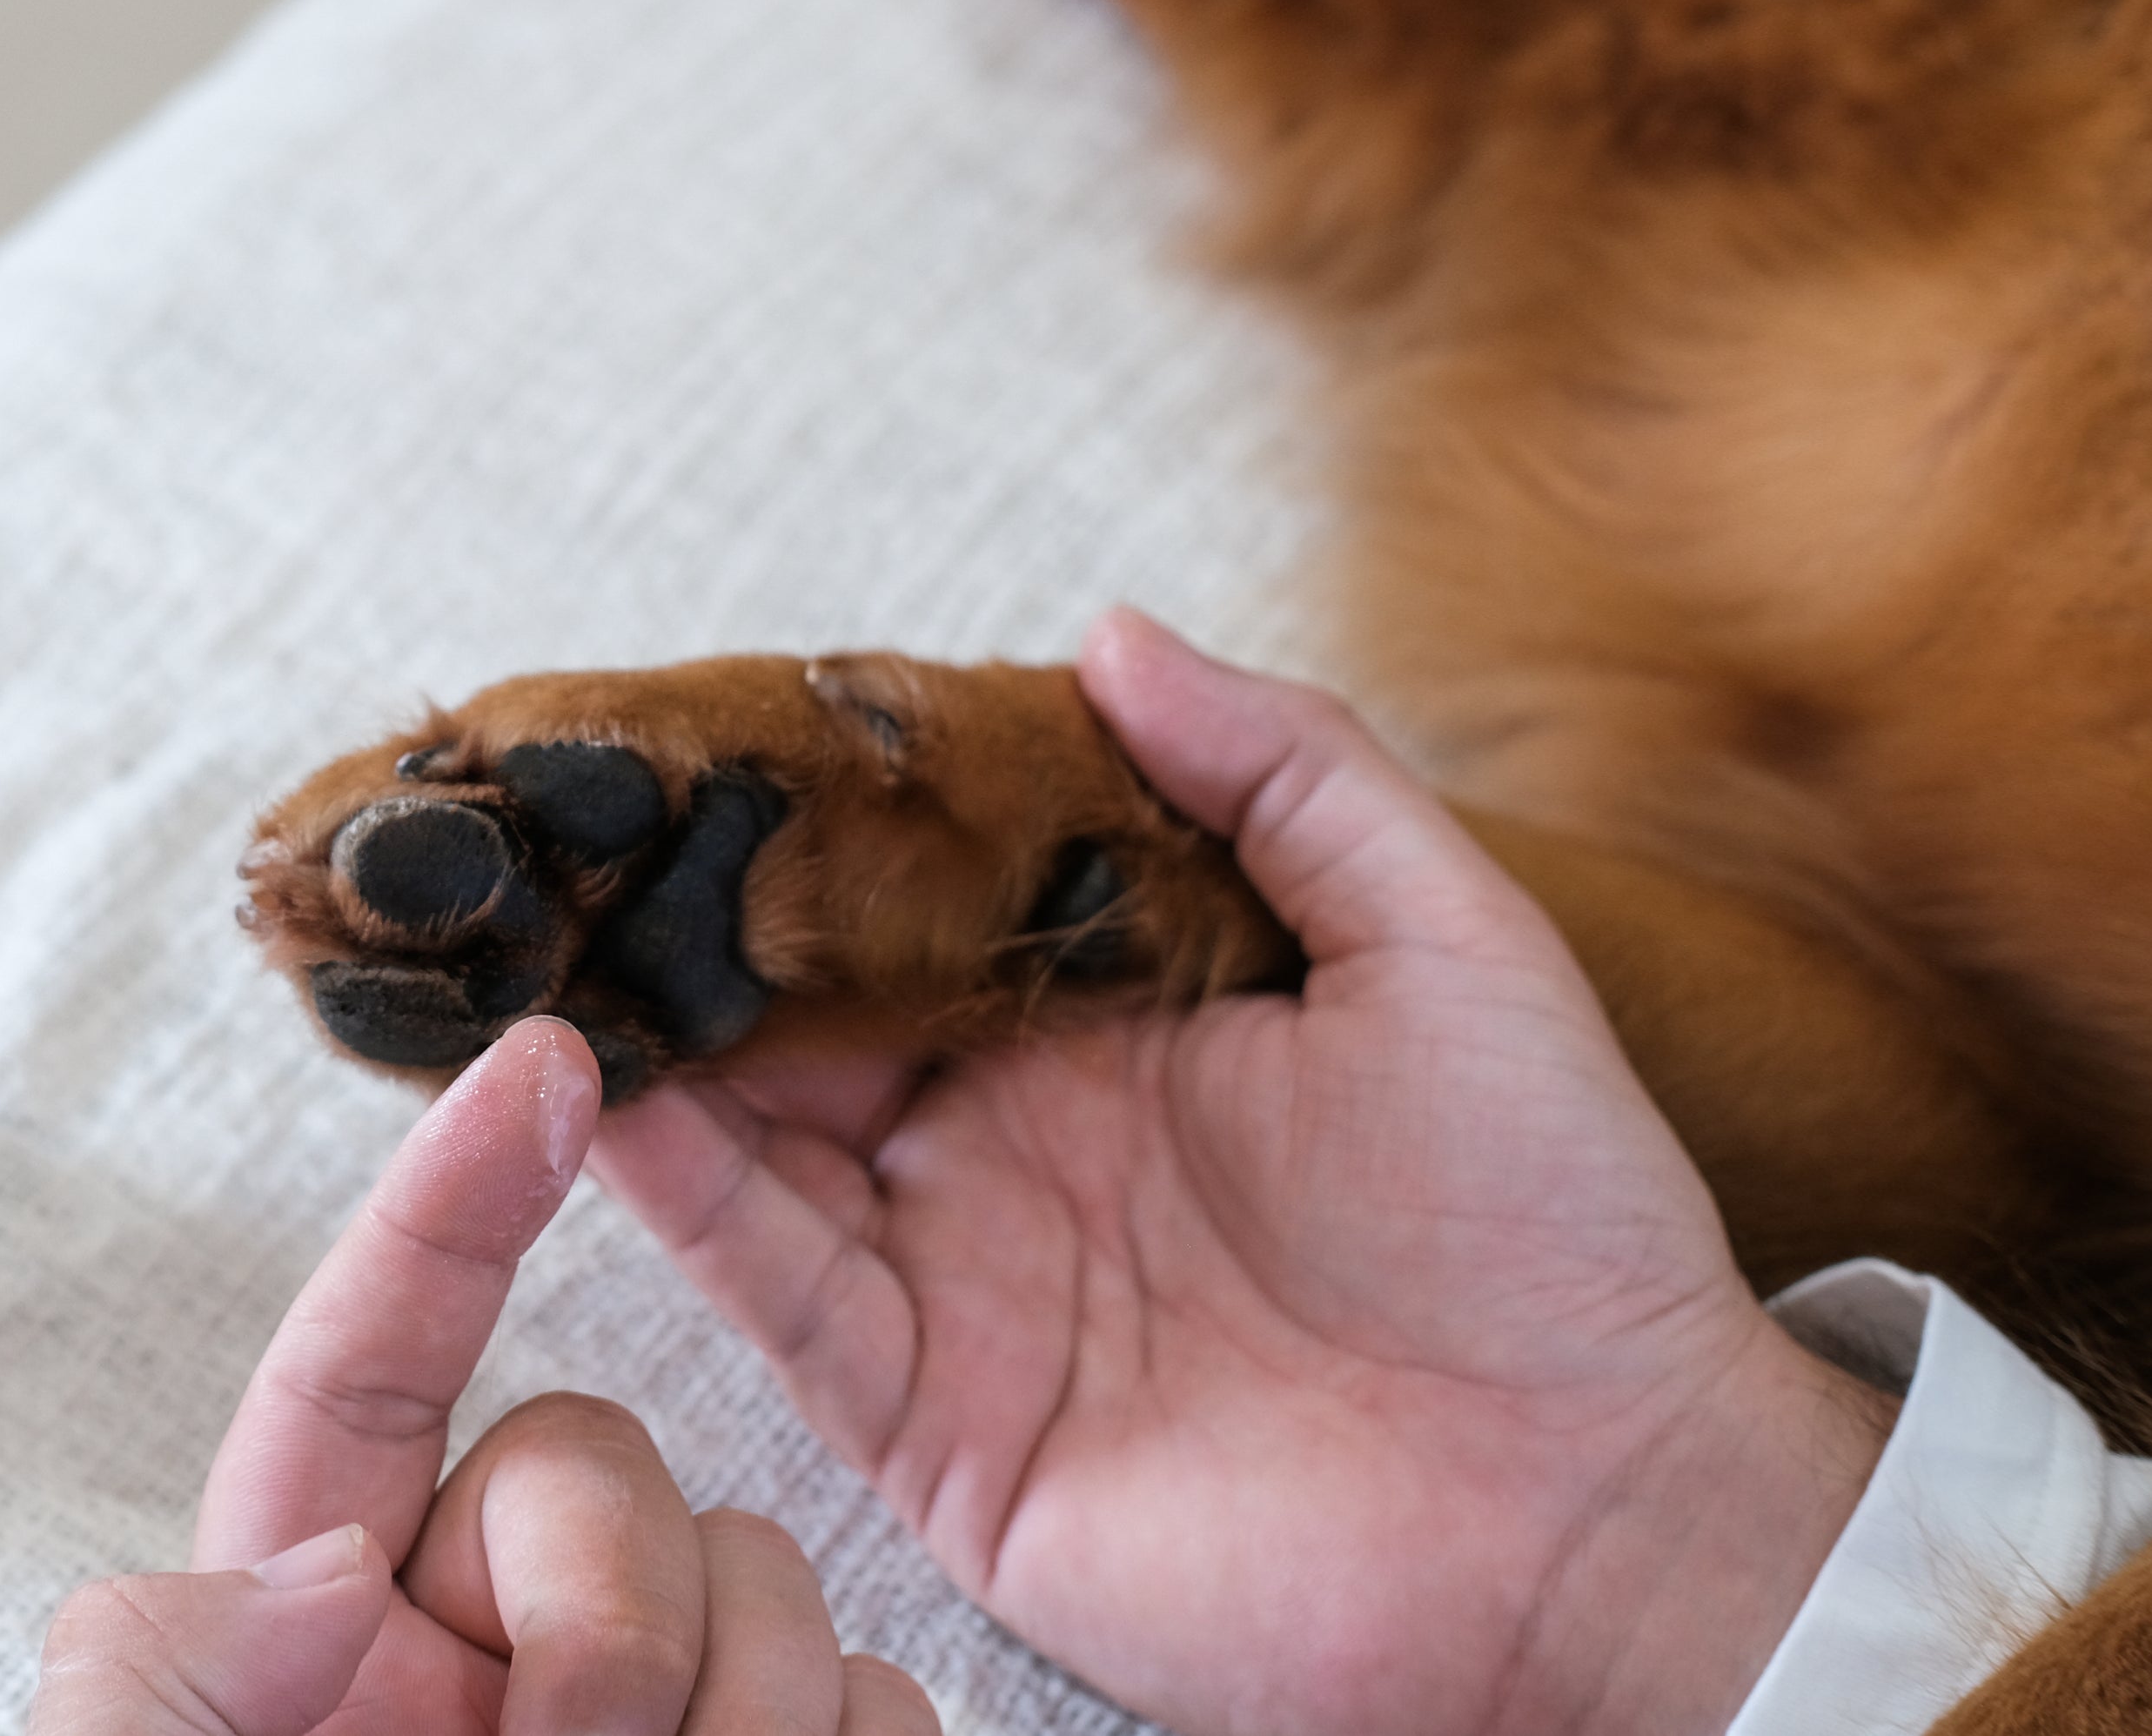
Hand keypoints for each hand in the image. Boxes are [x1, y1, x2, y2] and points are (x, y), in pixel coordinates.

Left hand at [28, 1016, 941, 1735]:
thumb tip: (332, 1565)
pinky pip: (894, 1714)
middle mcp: (493, 1658)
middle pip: (612, 1476)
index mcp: (317, 1635)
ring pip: (779, 1593)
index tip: (543, 1068)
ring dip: (744, 1717)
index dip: (447, 1212)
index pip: (372, 1371)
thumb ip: (158, 1682)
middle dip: (606, 1611)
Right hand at [592, 609, 1896, 1735]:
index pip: (920, 902)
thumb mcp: (1452, 943)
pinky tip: (610, 1090)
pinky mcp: (933, 1419)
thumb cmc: (1562, 1231)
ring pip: (753, 1140)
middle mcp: (1009, 1138)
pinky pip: (777, 1289)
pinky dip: (682, 1195)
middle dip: (690, 921)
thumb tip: (1111, 629)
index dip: (814, 823)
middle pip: (804, 1012)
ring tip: (543, 930)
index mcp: (1113, 1024)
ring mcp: (962, 1278)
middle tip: (565, 822)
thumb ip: (1290, 772)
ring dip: (649, 1040)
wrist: (1608, 1522)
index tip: (703, 733)